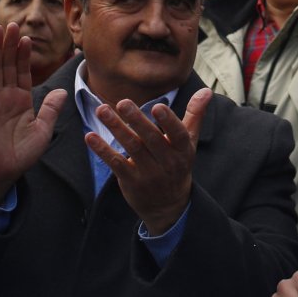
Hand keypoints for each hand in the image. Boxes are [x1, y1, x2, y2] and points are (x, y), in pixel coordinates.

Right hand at [0, 22, 66, 205]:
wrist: (1, 175)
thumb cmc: (21, 155)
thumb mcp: (42, 131)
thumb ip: (50, 109)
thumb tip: (61, 90)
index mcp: (21, 100)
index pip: (22, 72)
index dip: (24, 55)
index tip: (26, 37)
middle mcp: (5, 97)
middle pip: (7, 65)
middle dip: (9, 45)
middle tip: (12, 24)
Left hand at [86, 86, 211, 234]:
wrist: (168, 205)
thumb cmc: (178, 164)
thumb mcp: (189, 141)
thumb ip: (195, 114)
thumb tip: (206, 91)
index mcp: (183, 150)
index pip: (178, 135)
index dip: (168, 121)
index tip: (157, 106)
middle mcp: (167, 163)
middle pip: (151, 139)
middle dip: (136, 120)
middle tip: (123, 102)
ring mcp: (148, 173)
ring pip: (132, 148)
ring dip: (116, 128)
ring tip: (102, 110)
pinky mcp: (130, 181)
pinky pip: (116, 164)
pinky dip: (102, 150)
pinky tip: (90, 136)